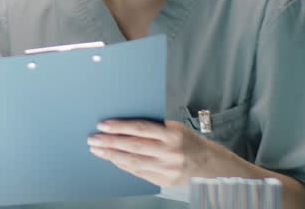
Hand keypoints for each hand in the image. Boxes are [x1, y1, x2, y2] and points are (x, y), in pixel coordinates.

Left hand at [87, 119, 231, 187]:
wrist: (211, 166)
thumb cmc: (189, 142)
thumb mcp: (175, 127)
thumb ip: (152, 126)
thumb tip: (123, 123)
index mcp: (172, 134)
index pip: (140, 128)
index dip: (119, 126)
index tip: (102, 125)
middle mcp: (170, 152)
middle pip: (133, 146)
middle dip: (110, 142)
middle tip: (93, 139)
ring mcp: (167, 169)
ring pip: (133, 161)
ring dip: (112, 155)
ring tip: (97, 150)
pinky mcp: (165, 181)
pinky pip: (139, 173)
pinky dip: (124, 166)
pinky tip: (113, 160)